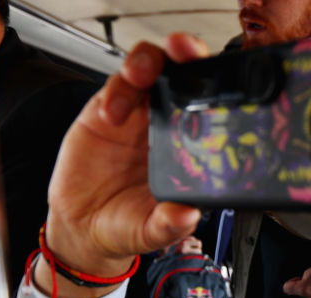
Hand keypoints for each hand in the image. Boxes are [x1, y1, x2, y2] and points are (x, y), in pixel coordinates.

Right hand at [37, 34, 208, 297]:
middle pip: (182, 75)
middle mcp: (168, 127)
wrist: (85, 228)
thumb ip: (170, 224)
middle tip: (184, 53)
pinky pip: (114, 88)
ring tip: (141, 76)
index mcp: (191, 148)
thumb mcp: (153, 231)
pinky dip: (116, 92)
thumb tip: (188, 215)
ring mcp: (137, 117)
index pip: (212, 108)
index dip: (219, 87)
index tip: (226, 80)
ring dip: (147, 63)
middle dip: (186, 55)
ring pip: (148, 70)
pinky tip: (113, 115)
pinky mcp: (104, 113)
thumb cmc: (129, 224)